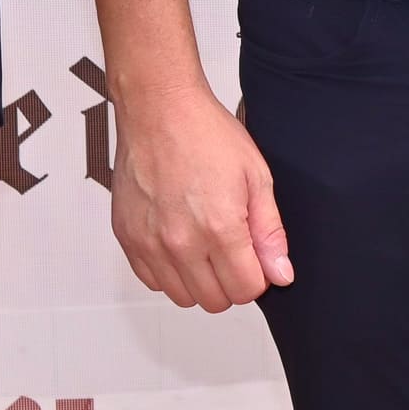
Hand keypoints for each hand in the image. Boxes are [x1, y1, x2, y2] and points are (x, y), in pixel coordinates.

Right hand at [99, 82, 292, 309]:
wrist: (158, 109)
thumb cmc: (205, 133)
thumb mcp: (256, 176)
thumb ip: (269, 232)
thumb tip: (281, 273)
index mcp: (219, 228)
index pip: (247, 290)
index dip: (258, 275)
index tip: (255, 257)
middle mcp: (181, 242)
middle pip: (215, 300)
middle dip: (231, 281)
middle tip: (233, 249)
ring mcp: (150, 243)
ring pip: (183, 297)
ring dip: (200, 281)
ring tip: (205, 244)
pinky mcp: (127, 238)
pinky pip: (152, 281)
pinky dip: (169, 272)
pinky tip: (180, 241)